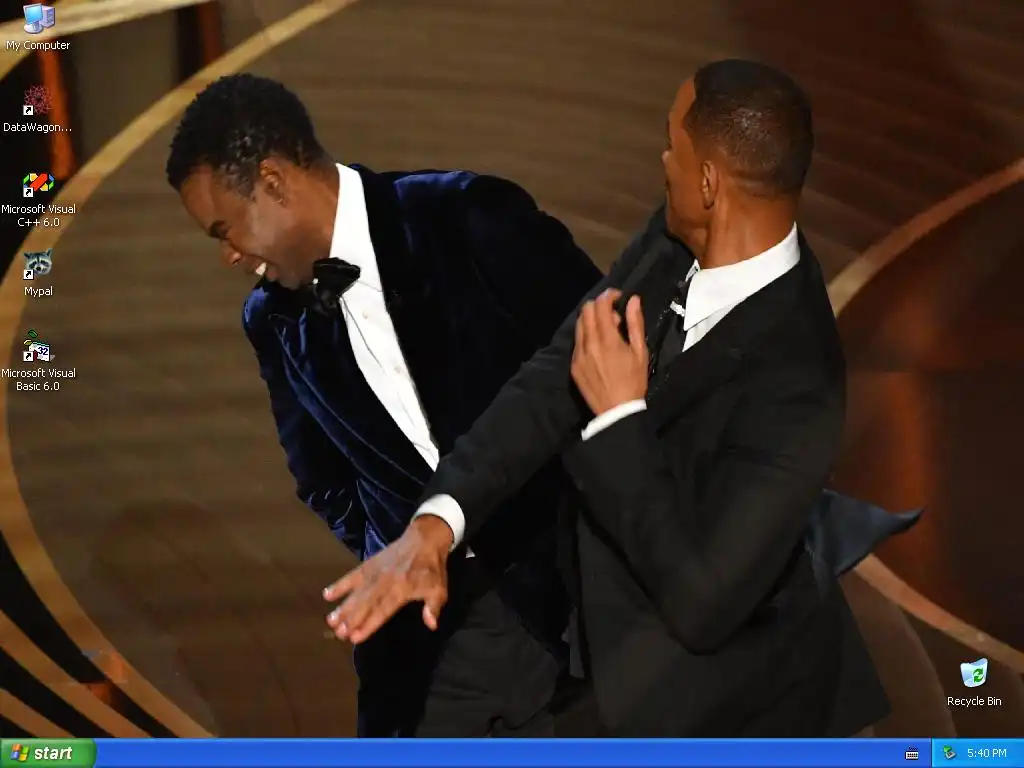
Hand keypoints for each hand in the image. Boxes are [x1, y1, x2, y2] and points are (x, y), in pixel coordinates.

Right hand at [323, 515, 453, 643]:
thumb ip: (433, 607)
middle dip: (351, 619)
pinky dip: (340, 584)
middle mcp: (385, 582)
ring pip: (357, 592)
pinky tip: (327, 594)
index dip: (369, 624)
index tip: (356, 637)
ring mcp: (375, 572)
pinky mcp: (369, 564)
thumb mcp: (439, 588)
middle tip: (338, 633)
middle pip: (366, 603)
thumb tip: (431, 625)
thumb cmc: (432, 568)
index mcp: (402, 589)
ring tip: (331, 620)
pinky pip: (353, 575)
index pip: (383, 610)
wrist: (424, 539)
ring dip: (343, 607)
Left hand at [572, 289, 647, 414]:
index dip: (609, 296)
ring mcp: (578, 355)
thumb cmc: (634, 382)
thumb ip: (635, 323)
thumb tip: (633, 300)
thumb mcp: (640, 352)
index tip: (619, 298)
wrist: (616, 412)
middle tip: (614, 317)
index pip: (601, 305)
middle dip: (599, 306)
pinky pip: (577, 342)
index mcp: (608, 340)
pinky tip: (598, 347)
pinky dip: (587, 336)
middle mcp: (589, 344)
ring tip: (607, 331)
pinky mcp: (573, 365)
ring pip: (579, 325)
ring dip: (592, 320)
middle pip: (586, 310)